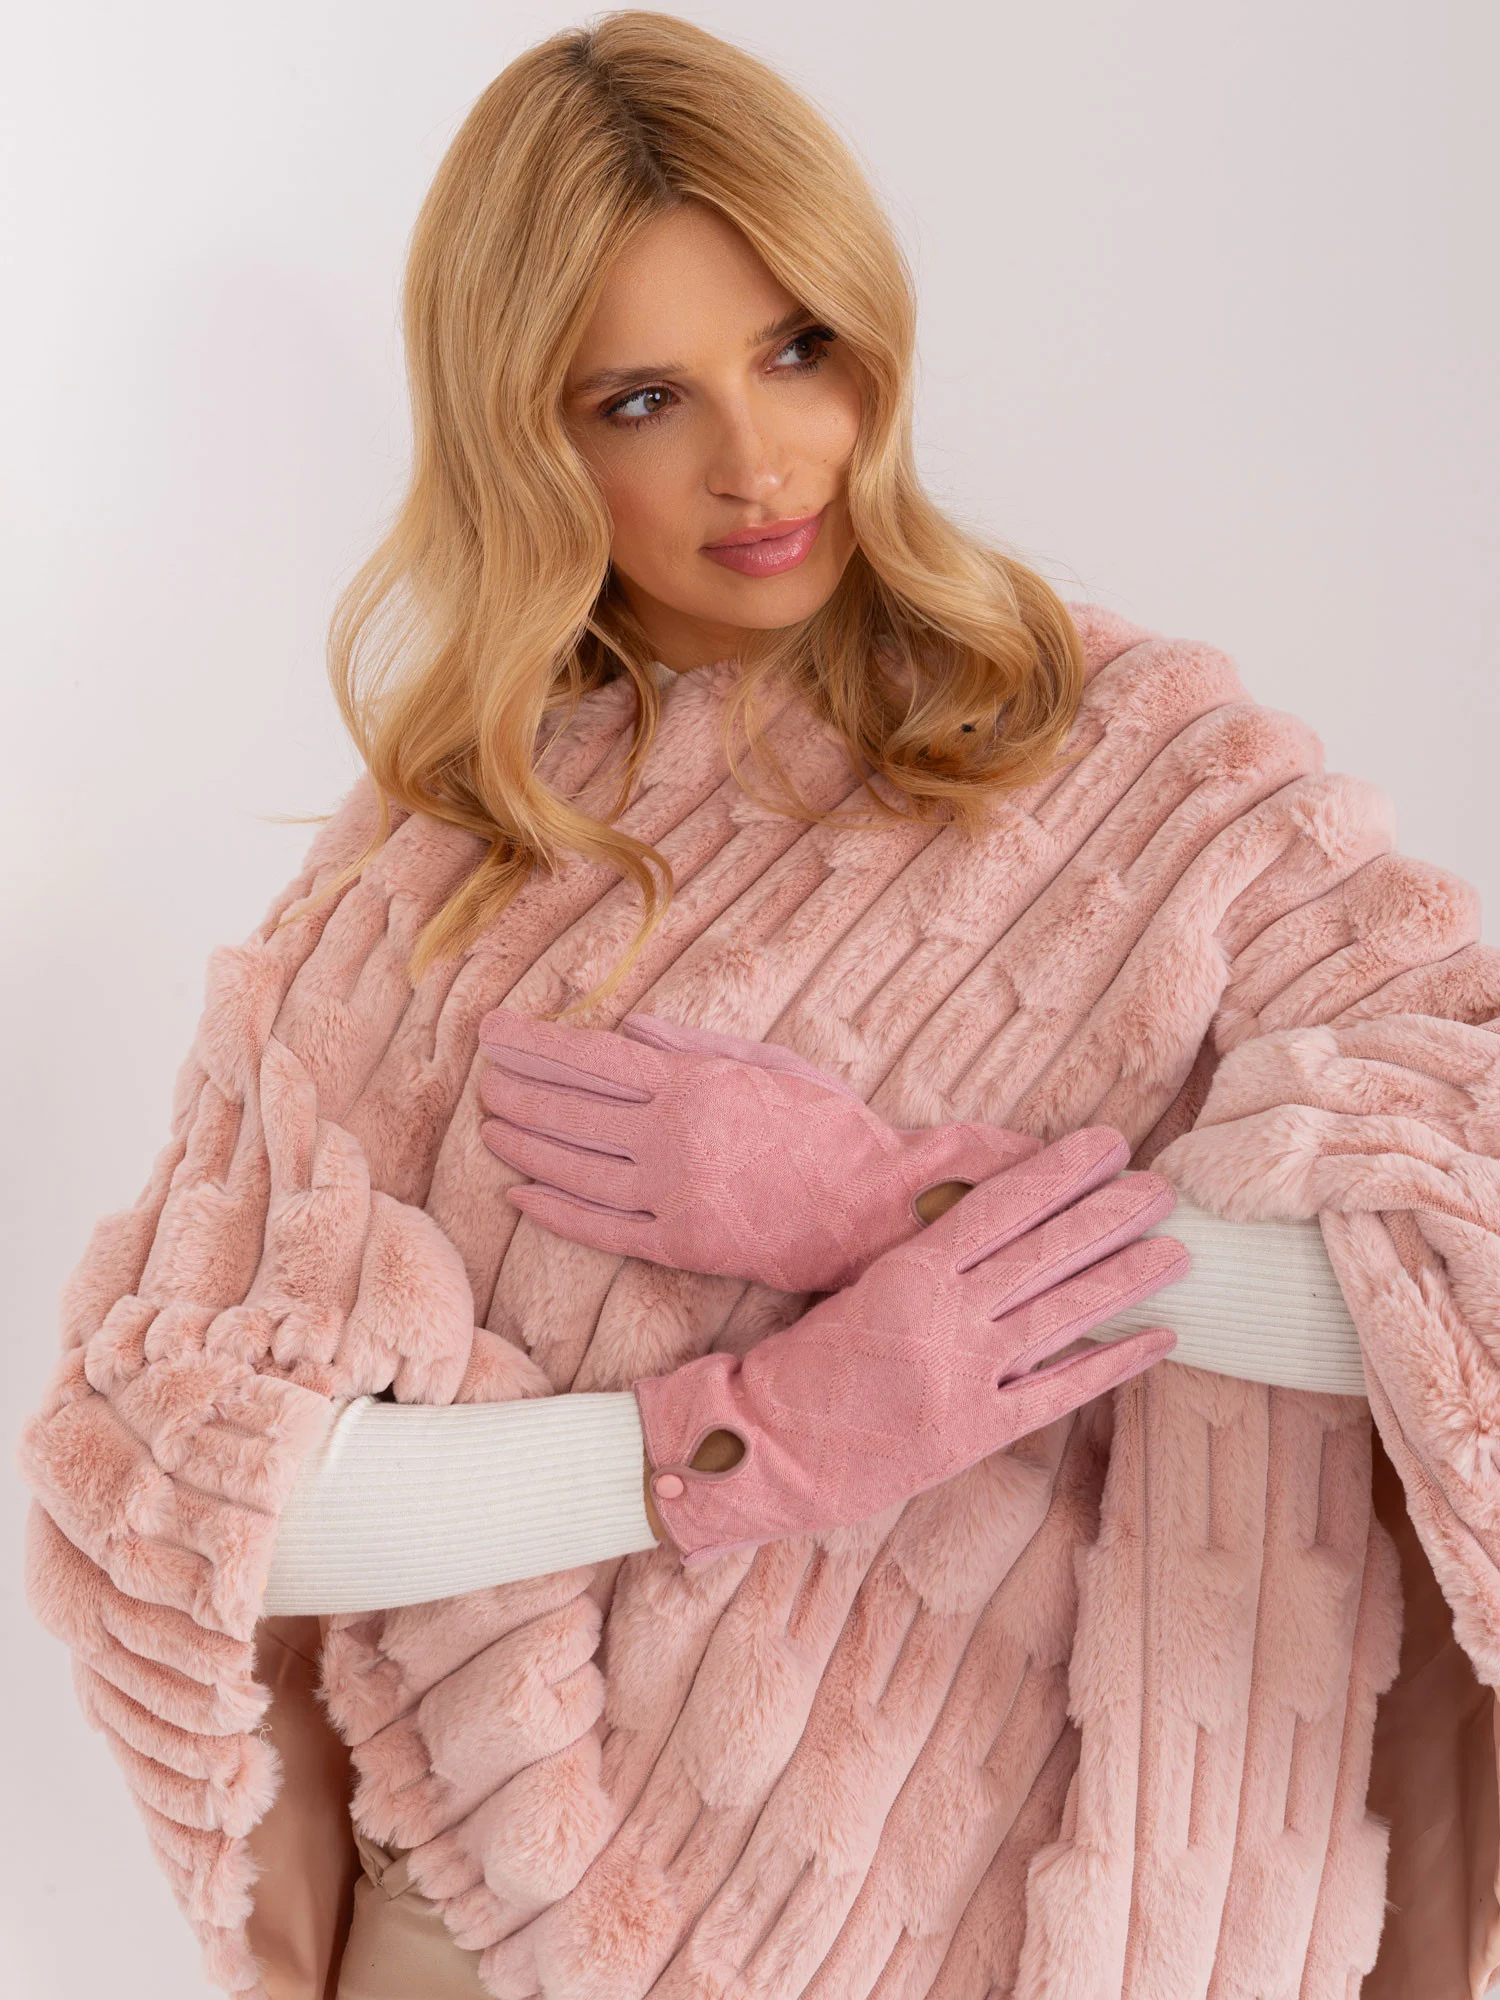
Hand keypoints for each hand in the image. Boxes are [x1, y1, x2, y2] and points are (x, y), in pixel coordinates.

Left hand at [477, 1008, 1038, 1291]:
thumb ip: (696, 1046)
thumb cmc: (831, 1126)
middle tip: (482, 1077)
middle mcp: (671, 1138)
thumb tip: (633, 1031)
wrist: (874, 1205)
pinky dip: (555, 1210)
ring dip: (524, 1145)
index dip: (534, 1043)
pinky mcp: (679, 1246)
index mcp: (692, 1084)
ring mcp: (671, 1196)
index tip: (494, 1029)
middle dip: (517, 1090)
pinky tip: (521, 1193)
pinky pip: (600, 1228)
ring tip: (491, 1127)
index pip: (590, 1057)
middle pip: (569, 1111)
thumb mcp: (771, 1062)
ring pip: (574, 1168)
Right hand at [633, 1125, 1189, 1566]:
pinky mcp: (973, 1433)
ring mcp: (964, 1376)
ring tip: (1178, 1251)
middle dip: (1110, 1215)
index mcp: (909, 1273)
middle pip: (1045, 1254)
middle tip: (1163, 1187)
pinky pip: (1058, 1392)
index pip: (1002, 1208)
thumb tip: (1002, 1233)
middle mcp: (945, 1318)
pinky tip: (1157, 1340)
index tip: (1107, 1145)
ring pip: (1063, 1315)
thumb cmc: (802, 1364)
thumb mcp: (857, 1290)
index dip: (1060, 1174)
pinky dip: (1111, 1365)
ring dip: (1126, 1280)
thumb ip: (926, 1266)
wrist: (764, 1447)